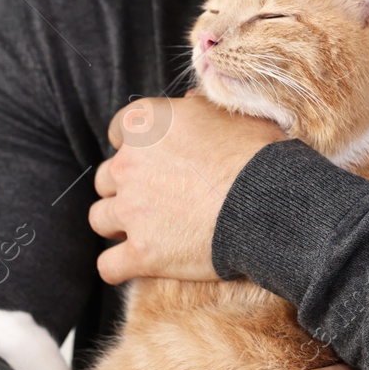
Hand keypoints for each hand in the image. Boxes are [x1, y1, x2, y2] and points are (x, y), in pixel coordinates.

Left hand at [89, 96, 283, 283]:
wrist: (269, 203)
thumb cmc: (257, 155)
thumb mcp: (232, 114)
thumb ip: (200, 108)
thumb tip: (189, 102)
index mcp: (145, 124)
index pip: (118, 131)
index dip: (136, 147)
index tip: (154, 159)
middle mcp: (128, 165)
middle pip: (105, 178)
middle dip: (125, 188)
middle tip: (154, 199)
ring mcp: (131, 211)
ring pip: (99, 218)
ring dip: (117, 224)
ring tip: (143, 231)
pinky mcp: (142, 253)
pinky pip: (108, 266)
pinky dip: (118, 267)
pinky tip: (132, 267)